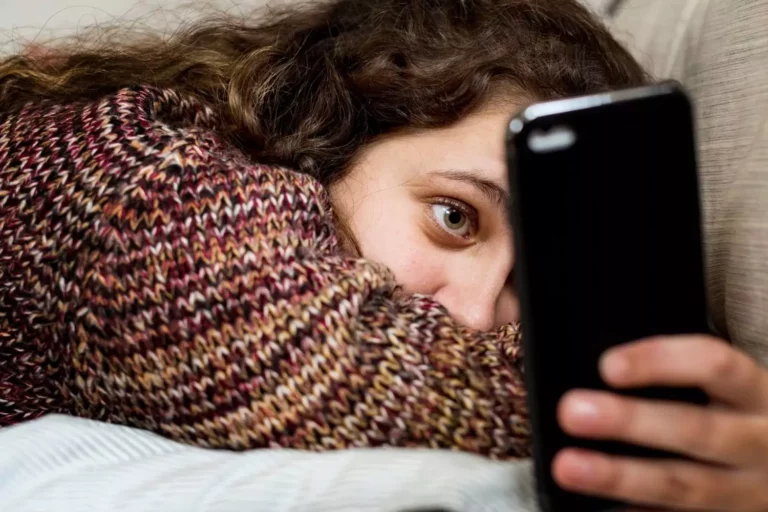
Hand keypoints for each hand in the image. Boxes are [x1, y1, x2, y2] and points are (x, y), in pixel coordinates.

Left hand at [552, 335, 767, 510]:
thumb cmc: (735, 412)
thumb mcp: (722, 387)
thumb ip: (673, 371)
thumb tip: (596, 362)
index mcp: (754, 391)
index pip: (715, 364)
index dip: (660, 361)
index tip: (606, 365)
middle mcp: (760, 440)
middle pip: (697, 429)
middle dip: (631, 421)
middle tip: (570, 410)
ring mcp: (748, 490)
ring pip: (684, 485)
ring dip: (620, 476)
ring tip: (567, 466)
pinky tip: (596, 508)